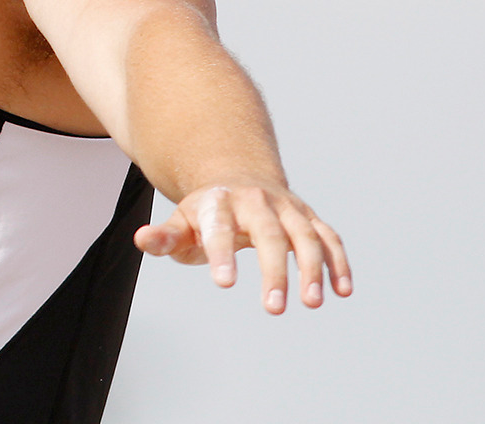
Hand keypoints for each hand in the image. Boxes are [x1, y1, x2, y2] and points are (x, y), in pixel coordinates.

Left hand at [134, 182, 351, 313]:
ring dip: (312, 268)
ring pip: (304, 235)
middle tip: (273, 308)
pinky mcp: (307, 217)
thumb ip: (165, 236)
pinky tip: (342, 290)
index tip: (224, 282)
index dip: (221, 253)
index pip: (220, 228)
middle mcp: (256, 201)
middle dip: (274, 271)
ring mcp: (286, 208)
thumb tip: (142, 239)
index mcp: (220, 203)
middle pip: (269, 234)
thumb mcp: (182, 223)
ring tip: (312, 302)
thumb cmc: (205, 212)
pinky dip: (338, 261)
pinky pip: (327, 237)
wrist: (236, 177)